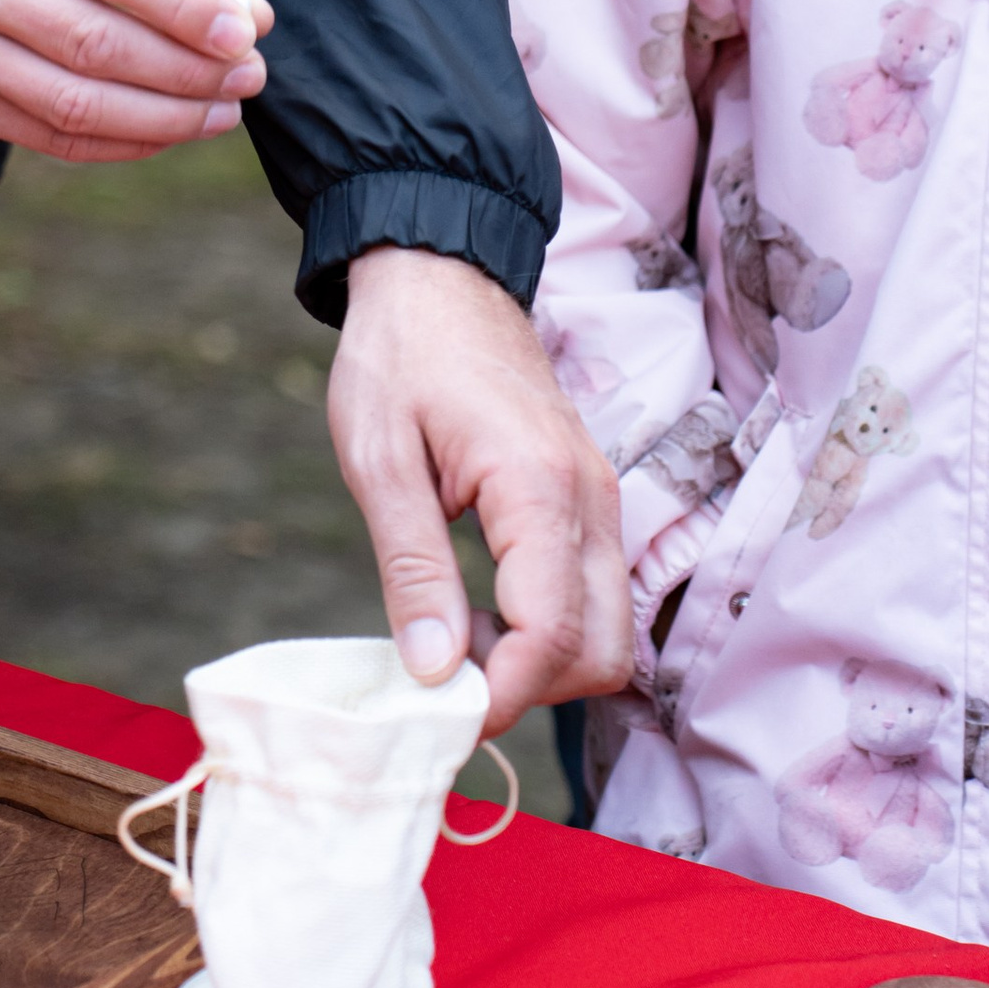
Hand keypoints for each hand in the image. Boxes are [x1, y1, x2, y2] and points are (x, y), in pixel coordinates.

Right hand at [0, 0, 270, 160]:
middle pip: (92, 42)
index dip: (185, 7)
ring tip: (221, 111)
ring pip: (69, 102)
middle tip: (248, 77)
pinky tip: (166, 131)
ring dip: (163, 117)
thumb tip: (246, 11)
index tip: (246, 32)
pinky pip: (45, 135)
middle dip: (186, 70)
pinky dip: (118, 142)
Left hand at [326, 246, 629, 736]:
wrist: (438, 275)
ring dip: (541, 662)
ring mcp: (600, 500)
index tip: (437, 713)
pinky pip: (595, 595)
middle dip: (531, 688)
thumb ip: (412, 569)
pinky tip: (478, 608)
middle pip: (604, 652)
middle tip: (445, 675)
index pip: (553, 635)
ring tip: (453, 637)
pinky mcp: (590, 502)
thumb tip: (433, 674)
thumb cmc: (398, 355)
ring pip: (610, 632)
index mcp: (539, 487)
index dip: (500, 694)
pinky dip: (548, 627)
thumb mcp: (379, 459)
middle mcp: (592, 500)